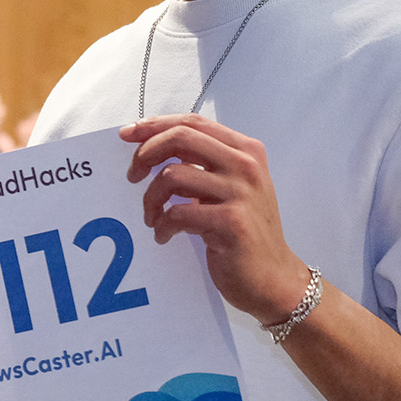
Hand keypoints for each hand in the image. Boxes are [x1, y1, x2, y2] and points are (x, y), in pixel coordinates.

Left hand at [121, 115, 313, 325]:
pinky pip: (177, 213)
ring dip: (150, 199)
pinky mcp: (231, 222)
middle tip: (133, 176)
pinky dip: (162, 225)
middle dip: (145, 154)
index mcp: (245, 150)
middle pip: (180, 138)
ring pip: (172, 176)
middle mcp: (246, 166)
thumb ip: (203, 164)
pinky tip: (164, 236)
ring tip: (152, 218)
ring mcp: (241, 193)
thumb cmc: (245, 231)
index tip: (127, 134)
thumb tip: (152, 147)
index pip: (192, 122)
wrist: (274, 277)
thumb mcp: (231, 187)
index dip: (155, 125)